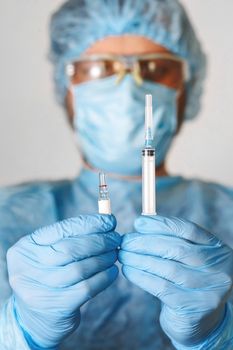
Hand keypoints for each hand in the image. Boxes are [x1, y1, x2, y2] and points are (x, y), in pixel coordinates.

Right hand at [7, 214, 120, 347]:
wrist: (34, 319)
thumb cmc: (48, 276)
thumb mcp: (48, 254)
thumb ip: (70, 238)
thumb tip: (105, 221)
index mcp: (25, 248)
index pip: (61, 229)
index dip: (89, 223)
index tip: (110, 221)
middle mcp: (28, 268)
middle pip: (71, 248)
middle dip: (100, 240)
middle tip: (115, 238)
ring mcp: (40, 290)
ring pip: (80, 268)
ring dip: (104, 258)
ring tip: (114, 254)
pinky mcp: (56, 307)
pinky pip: (87, 287)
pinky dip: (104, 277)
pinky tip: (112, 271)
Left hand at [119, 215, 232, 346]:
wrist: (200, 322)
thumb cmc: (188, 281)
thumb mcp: (188, 258)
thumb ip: (171, 239)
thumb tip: (141, 225)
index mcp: (218, 250)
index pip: (188, 230)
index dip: (161, 224)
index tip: (138, 223)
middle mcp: (219, 269)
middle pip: (176, 248)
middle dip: (145, 242)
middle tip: (125, 241)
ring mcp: (209, 290)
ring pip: (167, 268)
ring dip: (139, 259)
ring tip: (123, 254)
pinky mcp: (193, 308)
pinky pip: (161, 287)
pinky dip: (141, 277)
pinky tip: (128, 270)